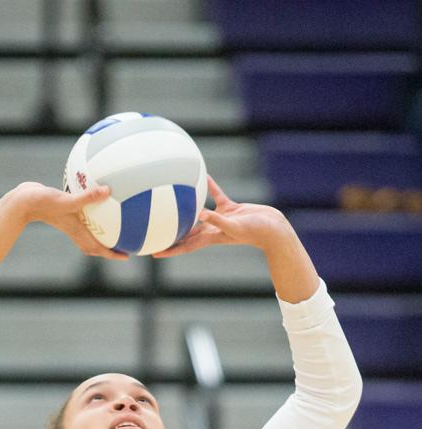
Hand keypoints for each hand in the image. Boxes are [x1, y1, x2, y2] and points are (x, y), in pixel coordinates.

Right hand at [17, 182, 128, 259]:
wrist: (22, 201)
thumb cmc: (42, 202)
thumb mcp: (66, 200)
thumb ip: (87, 197)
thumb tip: (108, 190)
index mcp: (77, 231)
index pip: (98, 247)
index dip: (113, 253)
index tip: (127, 255)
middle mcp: (74, 229)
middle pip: (94, 246)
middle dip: (108, 249)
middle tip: (123, 246)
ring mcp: (69, 223)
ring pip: (87, 234)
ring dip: (100, 236)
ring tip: (113, 229)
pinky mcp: (64, 213)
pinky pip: (82, 218)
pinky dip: (91, 216)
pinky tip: (95, 202)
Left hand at [153, 175, 291, 257]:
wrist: (274, 228)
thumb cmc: (256, 232)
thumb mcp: (234, 226)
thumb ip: (217, 220)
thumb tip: (201, 214)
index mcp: (210, 237)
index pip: (186, 246)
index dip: (170, 250)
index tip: (154, 253)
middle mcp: (212, 229)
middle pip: (187, 233)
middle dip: (172, 234)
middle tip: (156, 230)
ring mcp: (220, 218)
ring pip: (198, 214)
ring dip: (187, 210)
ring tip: (173, 202)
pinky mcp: (231, 208)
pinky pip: (216, 196)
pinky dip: (209, 187)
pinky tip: (202, 176)